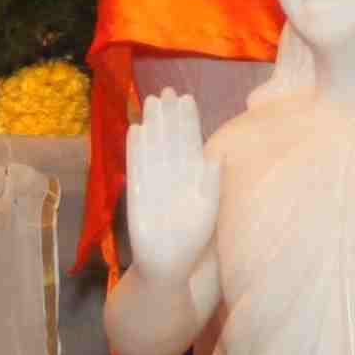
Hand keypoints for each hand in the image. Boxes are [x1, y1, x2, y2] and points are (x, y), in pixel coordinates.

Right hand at [123, 87, 219, 278]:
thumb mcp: (206, 210)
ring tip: (150, 101)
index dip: (188, 121)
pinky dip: (136, 150)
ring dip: (152, 125)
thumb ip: (211, 184)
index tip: (187, 98)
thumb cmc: (191, 239)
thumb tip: (218, 157)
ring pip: (153, 147)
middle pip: (170, 139)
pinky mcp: (136, 193)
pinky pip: (136, 167)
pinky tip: (136, 130)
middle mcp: (171, 175)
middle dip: (169, 116)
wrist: (166, 264)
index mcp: (192, 176)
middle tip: (167, 90)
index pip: (189, 142)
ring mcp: (152, 182)